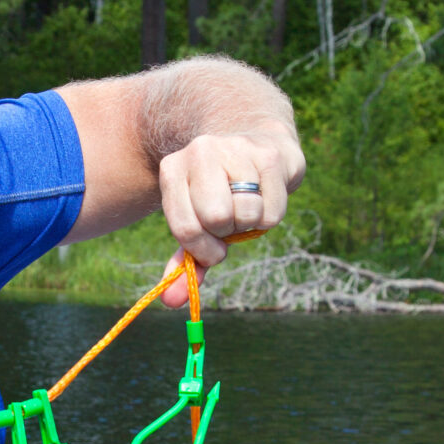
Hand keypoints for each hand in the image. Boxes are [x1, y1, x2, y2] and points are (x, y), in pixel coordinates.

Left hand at [159, 128, 301, 306]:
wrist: (257, 142)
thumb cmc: (221, 194)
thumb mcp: (197, 223)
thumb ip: (184, 263)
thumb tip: (172, 301)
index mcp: (172, 169)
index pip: (185, 228)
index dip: (202, 250)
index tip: (212, 249)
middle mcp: (199, 152)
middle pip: (215, 218)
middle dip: (226, 232)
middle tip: (230, 221)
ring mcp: (234, 149)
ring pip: (245, 214)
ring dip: (250, 223)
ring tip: (247, 205)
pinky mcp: (268, 155)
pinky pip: (271, 211)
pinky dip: (271, 215)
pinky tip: (266, 194)